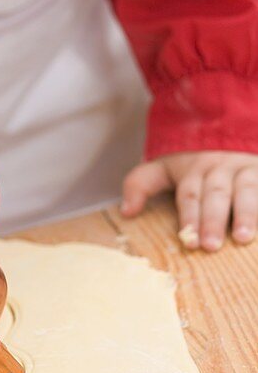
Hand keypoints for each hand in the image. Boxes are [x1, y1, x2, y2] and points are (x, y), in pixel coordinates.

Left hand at [122, 151, 257, 250]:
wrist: (226, 125)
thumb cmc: (193, 160)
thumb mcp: (164, 166)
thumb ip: (141, 184)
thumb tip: (126, 212)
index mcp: (193, 170)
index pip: (189, 195)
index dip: (189, 218)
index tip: (189, 241)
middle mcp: (220, 169)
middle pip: (215, 195)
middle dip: (212, 220)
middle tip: (211, 246)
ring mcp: (246, 169)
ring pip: (247, 190)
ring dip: (246, 214)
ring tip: (243, 238)